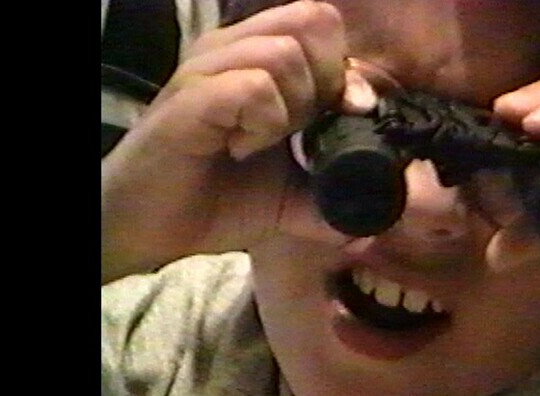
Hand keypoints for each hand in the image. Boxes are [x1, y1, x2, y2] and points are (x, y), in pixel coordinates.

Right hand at [102, 1, 376, 280]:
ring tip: (264, 143)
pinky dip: (262, 122)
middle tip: (301, 128)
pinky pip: (252, 87)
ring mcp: (208, 70)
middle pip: (312, 22)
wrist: (153, 229)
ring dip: (293, 106)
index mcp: (258, 59)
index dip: (347, 71)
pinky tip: (242, 149)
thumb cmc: (217, 199)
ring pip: (284, 52)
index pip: (324, 24)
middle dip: (325, 81)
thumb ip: (337, 191)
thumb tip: (386, 203)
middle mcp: (233, 50)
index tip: (343, 116)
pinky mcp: (190, 101)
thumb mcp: (292, 197)